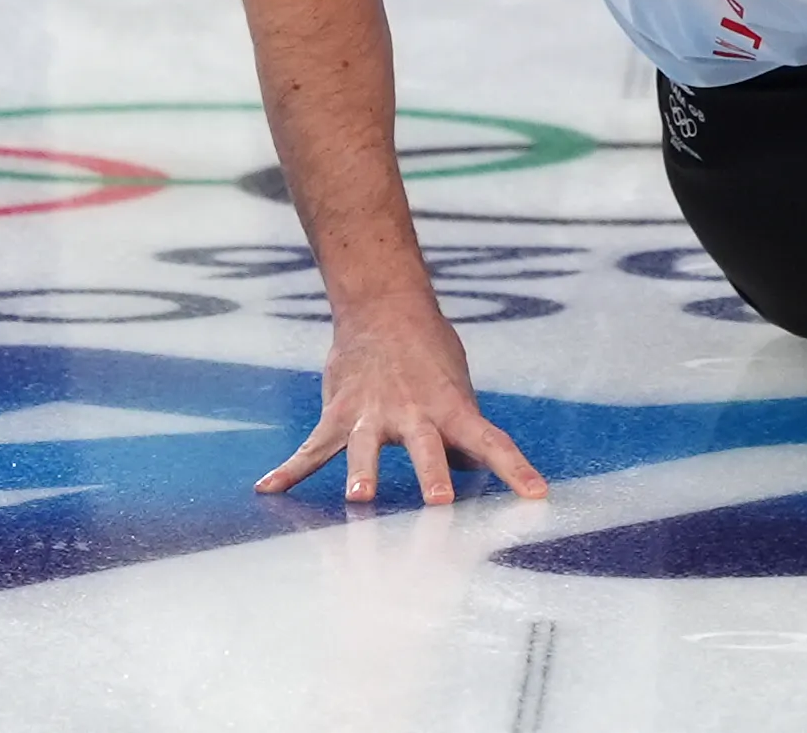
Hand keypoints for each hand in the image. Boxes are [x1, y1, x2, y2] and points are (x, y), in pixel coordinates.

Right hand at [256, 295, 546, 508]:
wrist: (383, 304)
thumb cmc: (429, 354)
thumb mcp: (456, 388)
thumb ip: (462, 435)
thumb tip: (472, 475)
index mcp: (452, 408)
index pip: (492, 442)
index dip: (516, 470)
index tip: (539, 496)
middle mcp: (414, 413)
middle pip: (427, 447)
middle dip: (433, 475)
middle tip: (440, 502)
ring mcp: (373, 413)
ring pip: (367, 447)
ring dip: (363, 474)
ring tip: (359, 500)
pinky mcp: (340, 412)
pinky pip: (313, 447)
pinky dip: (289, 469)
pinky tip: (267, 489)